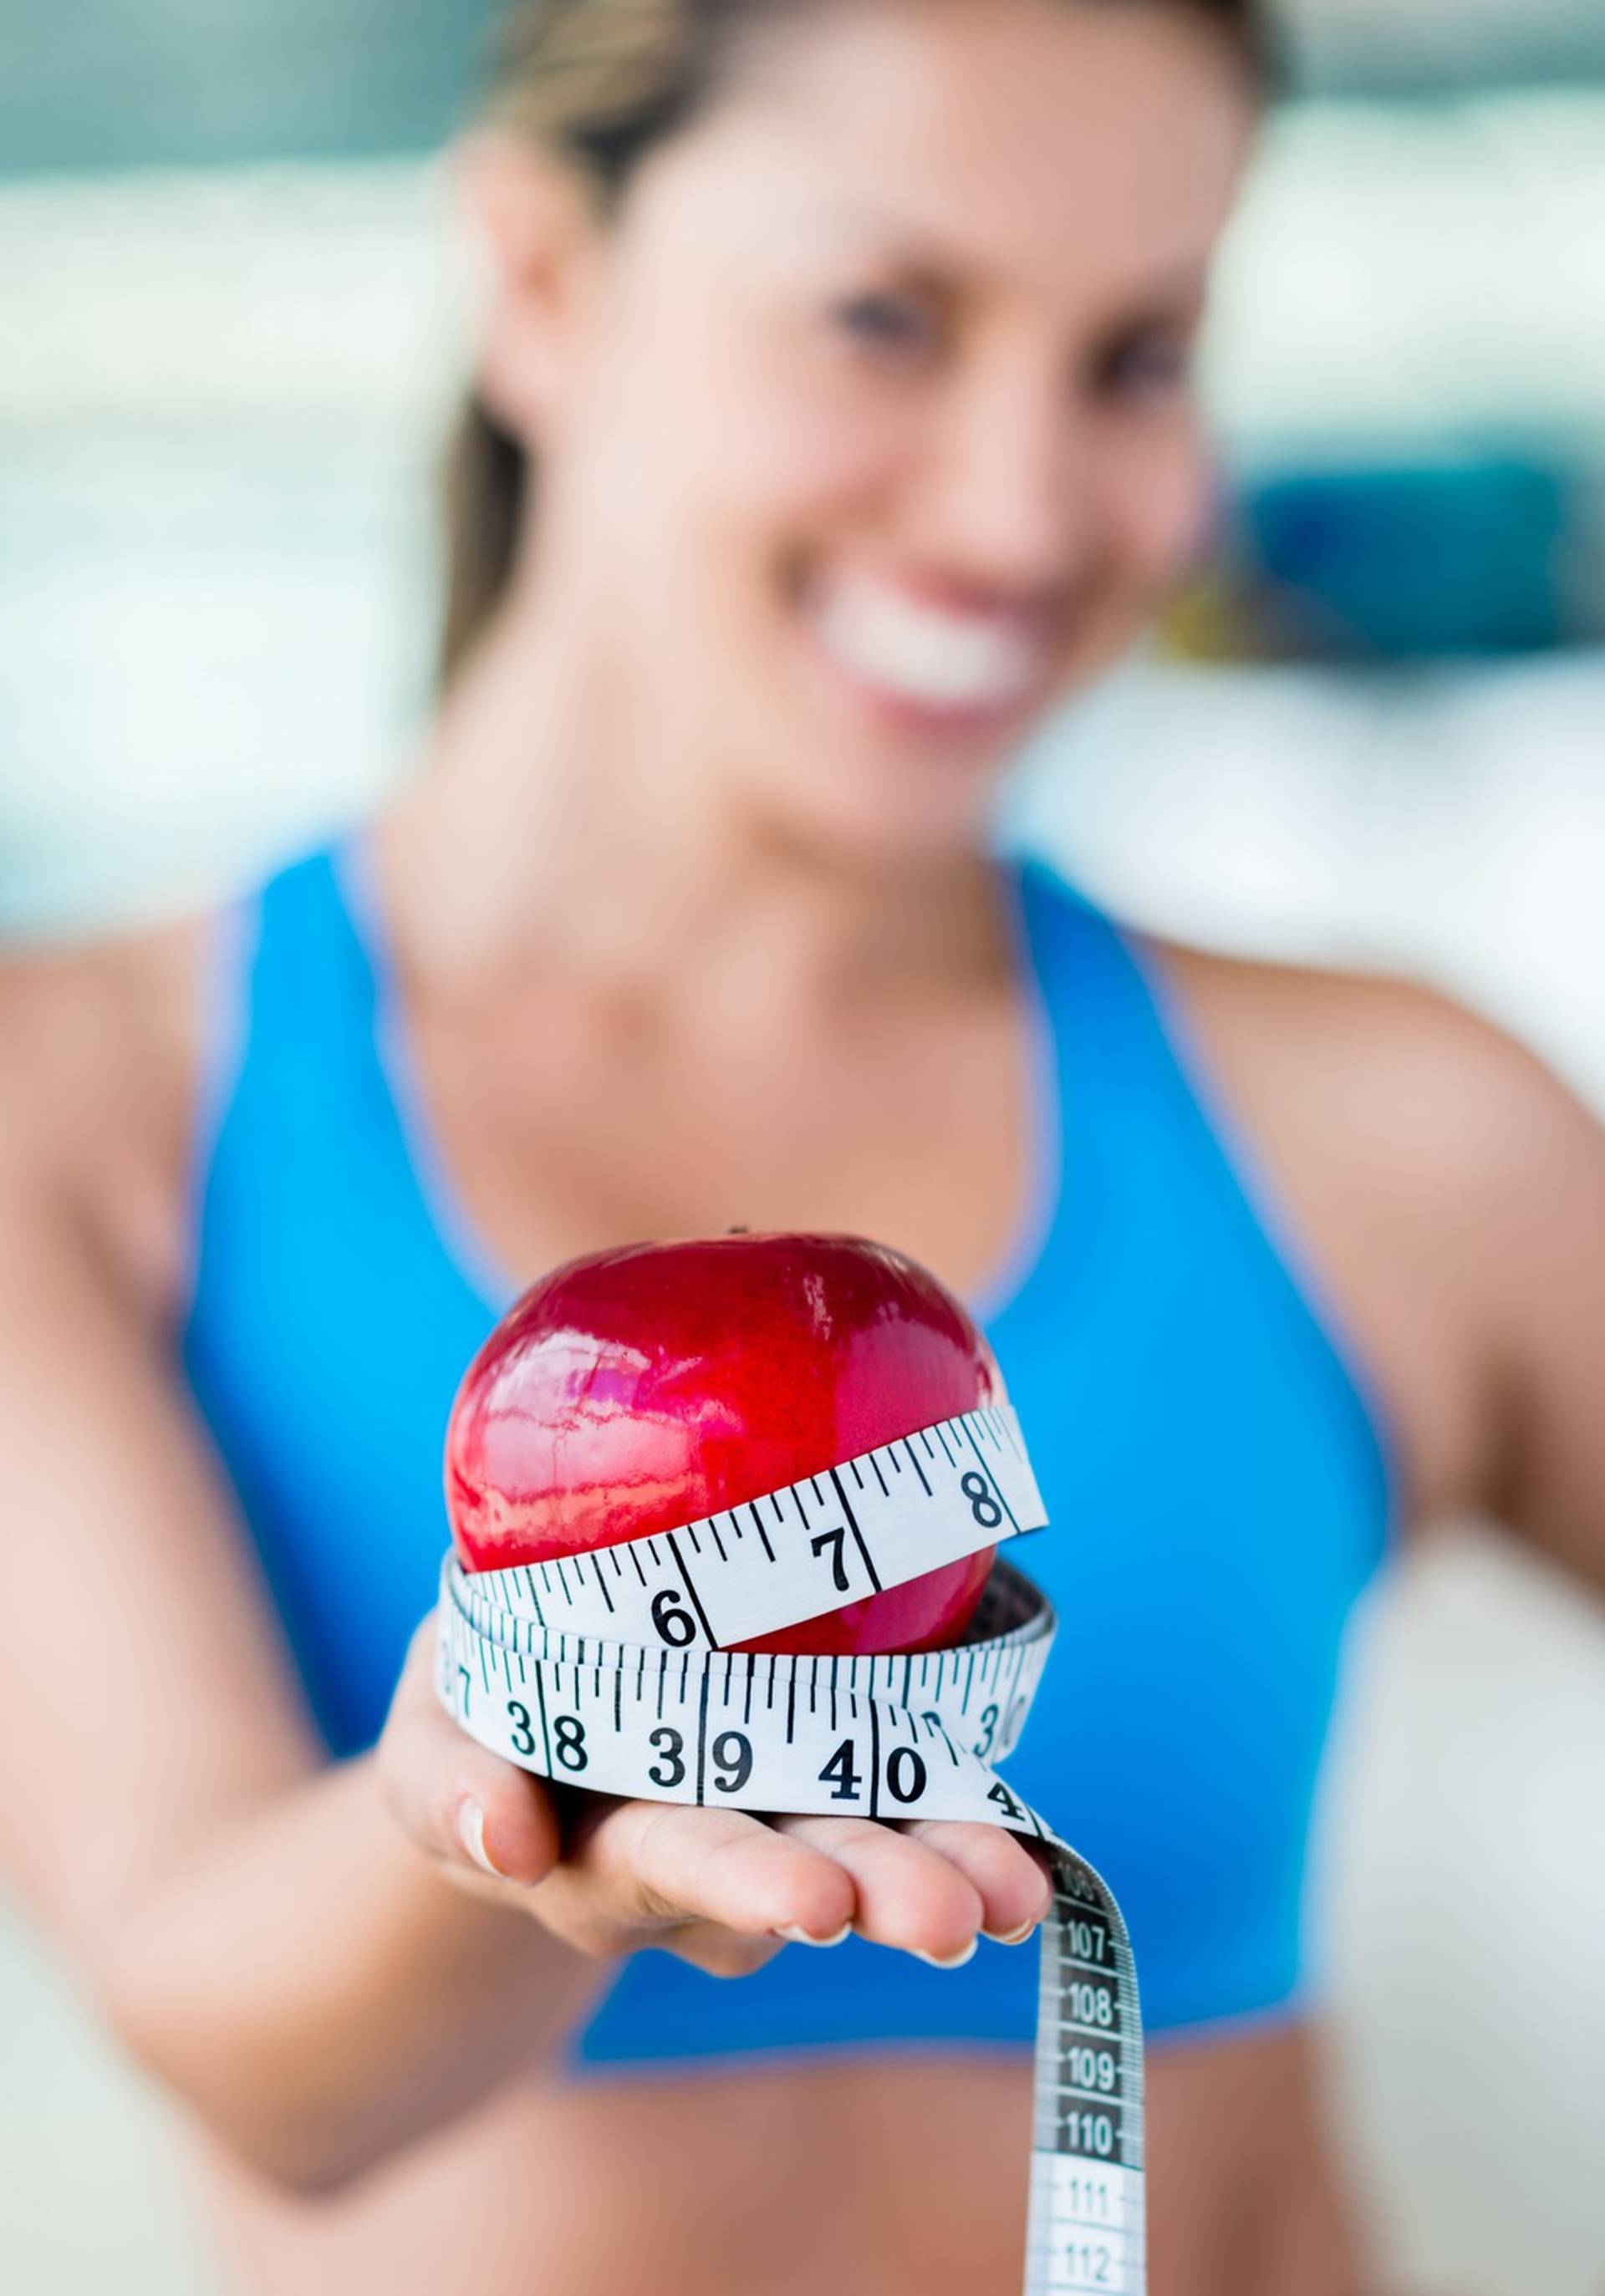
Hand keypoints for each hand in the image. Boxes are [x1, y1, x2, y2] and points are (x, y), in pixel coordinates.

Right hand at [379, 1616, 1051, 1977]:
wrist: (533, 1708)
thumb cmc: (481, 1705)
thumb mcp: (434, 1736)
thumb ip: (453, 1789)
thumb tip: (508, 1837)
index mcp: (602, 1846)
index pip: (673, 1864)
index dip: (742, 1885)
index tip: (813, 1910)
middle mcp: (705, 1854)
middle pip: (794, 1881)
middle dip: (873, 1894)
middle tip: (945, 1919)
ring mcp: (775, 1824)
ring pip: (868, 1856)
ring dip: (942, 1866)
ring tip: (1014, 1896)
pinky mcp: (832, 1783)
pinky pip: (904, 1807)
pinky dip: (967, 1821)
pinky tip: (1031, 1857)